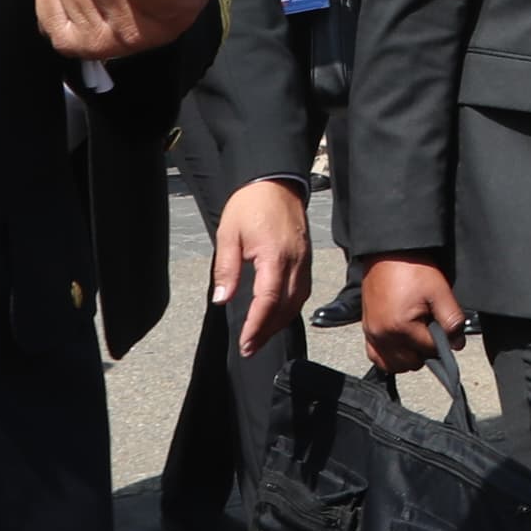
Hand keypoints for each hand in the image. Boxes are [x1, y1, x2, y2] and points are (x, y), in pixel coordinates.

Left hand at [214, 178, 310, 350]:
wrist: (276, 182)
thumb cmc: (249, 205)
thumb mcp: (228, 234)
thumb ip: (227, 269)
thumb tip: (222, 300)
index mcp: (274, 255)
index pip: (268, 300)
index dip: (257, 325)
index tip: (245, 342)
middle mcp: (295, 261)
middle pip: (286, 307)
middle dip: (267, 331)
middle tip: (249, 348)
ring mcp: (305, 261)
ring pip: (297, 302)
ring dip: (280, 323)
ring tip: (260, 336)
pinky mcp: (307, 259)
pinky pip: (302, 291)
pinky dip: (290, 308)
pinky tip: (277, 315)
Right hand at [360, 255, 467, 373]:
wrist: (387, 251)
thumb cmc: (412, 268)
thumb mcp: (439, 291)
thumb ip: (452, 319)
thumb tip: (457, 343)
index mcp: (401, 327)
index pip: (430, 351)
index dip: (443, 340)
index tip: (444, 325)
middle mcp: (382, 336)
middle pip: (413, 362)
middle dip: (425, 349)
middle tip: (430, 327)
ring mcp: (372, 334)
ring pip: (395, 365)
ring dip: (409, 356)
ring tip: (417, 334)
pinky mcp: (367, 330)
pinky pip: (378, 358)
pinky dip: (391, 356)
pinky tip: (402, 343)